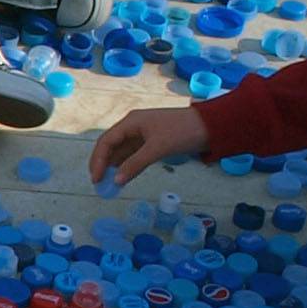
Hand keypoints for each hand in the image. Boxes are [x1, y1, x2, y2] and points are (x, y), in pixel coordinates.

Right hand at [88, 103, 207, 189]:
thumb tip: (116, 181)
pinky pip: (132, 155)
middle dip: (103, 164)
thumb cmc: (182, 132)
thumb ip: (135, 164)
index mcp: (131, 122)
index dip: (98, 160)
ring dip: (114, 167)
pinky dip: (127, 166)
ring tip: (108, 185)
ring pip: (121, 152)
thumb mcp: (158, 148)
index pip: (106, 141)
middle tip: (99, 184)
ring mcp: (142, 135)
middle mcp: (133, 126)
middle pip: (111, 146)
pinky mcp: (151, 142)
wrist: (210, 126)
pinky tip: (123, 178)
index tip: (96, 179)